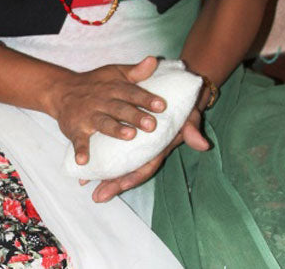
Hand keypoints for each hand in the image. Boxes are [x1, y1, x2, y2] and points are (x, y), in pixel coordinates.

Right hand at [47, 56, 165, 166]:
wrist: (62, 90)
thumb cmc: (96, 84)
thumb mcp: (115, 73)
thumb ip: (136, 71)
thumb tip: (154, 60)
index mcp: (113, 88)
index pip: (131, 92)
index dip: (146, 98)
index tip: (162, 105)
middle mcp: (101, 101)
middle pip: (120, 108)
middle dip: (135, 116)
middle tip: (152, 125)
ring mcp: (87, 116)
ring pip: (103, 123)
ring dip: (115, 130)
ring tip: (129, 136)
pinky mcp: (75, 129)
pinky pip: (78, 140)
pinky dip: (80, 150)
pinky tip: (83, 160)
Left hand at [90, 106, 209, 202]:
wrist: (181, 88)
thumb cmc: (185, 105)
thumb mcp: (189, 114)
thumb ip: (191, 128)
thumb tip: (202, 144)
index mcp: (159, 146)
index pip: (146, 166)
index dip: (134, 176)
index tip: (120, 186)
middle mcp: (146, 147)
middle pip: (129, 168)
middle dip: (114, 182)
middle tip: (97, 195)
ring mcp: (136, 140)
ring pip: (118, 160)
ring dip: (103, 172)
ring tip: (85, 184)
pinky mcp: (126, 128)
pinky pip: (111, 143)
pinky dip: (97, 151)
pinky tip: (82, 161)